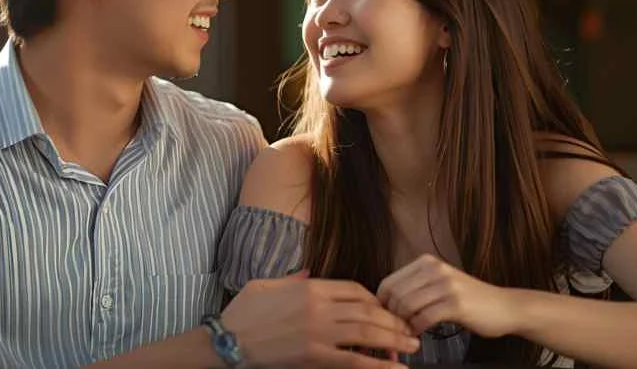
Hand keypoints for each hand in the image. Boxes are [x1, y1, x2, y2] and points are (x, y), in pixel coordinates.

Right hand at [221, 271, 419, 367]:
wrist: (225, 343)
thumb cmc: (241, 315)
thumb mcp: (265, 285)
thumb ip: (292, 280)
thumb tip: (309, 276)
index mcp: (309, 288)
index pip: (355, 289)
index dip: (376, 300)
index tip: (386, 309)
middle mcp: (318, 307)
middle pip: (368, 310)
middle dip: (393, 320)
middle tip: (410, 328)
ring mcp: (317, 333)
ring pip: (367, 333)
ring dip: (394, 340)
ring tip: (411, 346)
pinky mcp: (314, 357)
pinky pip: (354, 361)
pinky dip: (378, 366)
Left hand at [377, 254, 518, 338]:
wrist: (505, 307)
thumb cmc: (470, 300)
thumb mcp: (440, 284)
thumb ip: (415, 288)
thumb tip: (384, 303)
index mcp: (427, 262)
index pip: (388, 282)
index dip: (382, 304)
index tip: (385, 319)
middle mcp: (435, 269)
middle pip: (394, 295)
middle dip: (391, 317)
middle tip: (396, 330)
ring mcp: (446, 285)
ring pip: (406, 306)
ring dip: (403, 325)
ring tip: (409, 332)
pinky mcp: (456, 304)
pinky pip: (423, 318)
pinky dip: (417, 329)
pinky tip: (421, 333)